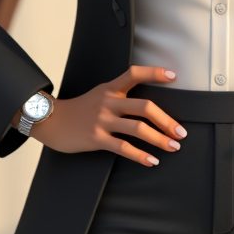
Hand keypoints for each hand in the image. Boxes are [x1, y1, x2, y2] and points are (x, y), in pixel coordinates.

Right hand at [30, 65, 187, 166]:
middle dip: (167, 120)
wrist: (52, 121)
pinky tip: (152, 160)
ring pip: (137, 129)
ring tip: (173, 146)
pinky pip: (123, 148)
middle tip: (181, 132)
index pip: (134, 73)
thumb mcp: (100, 94)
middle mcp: (109, 102)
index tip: (173, 76)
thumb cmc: (80, 109)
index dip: (154, 73)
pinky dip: (140, 155)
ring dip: (159, 139)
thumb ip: (120, 95)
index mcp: (111, 88)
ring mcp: (102, 120)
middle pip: (144, 107)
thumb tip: (148, 106)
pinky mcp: (96, 138)